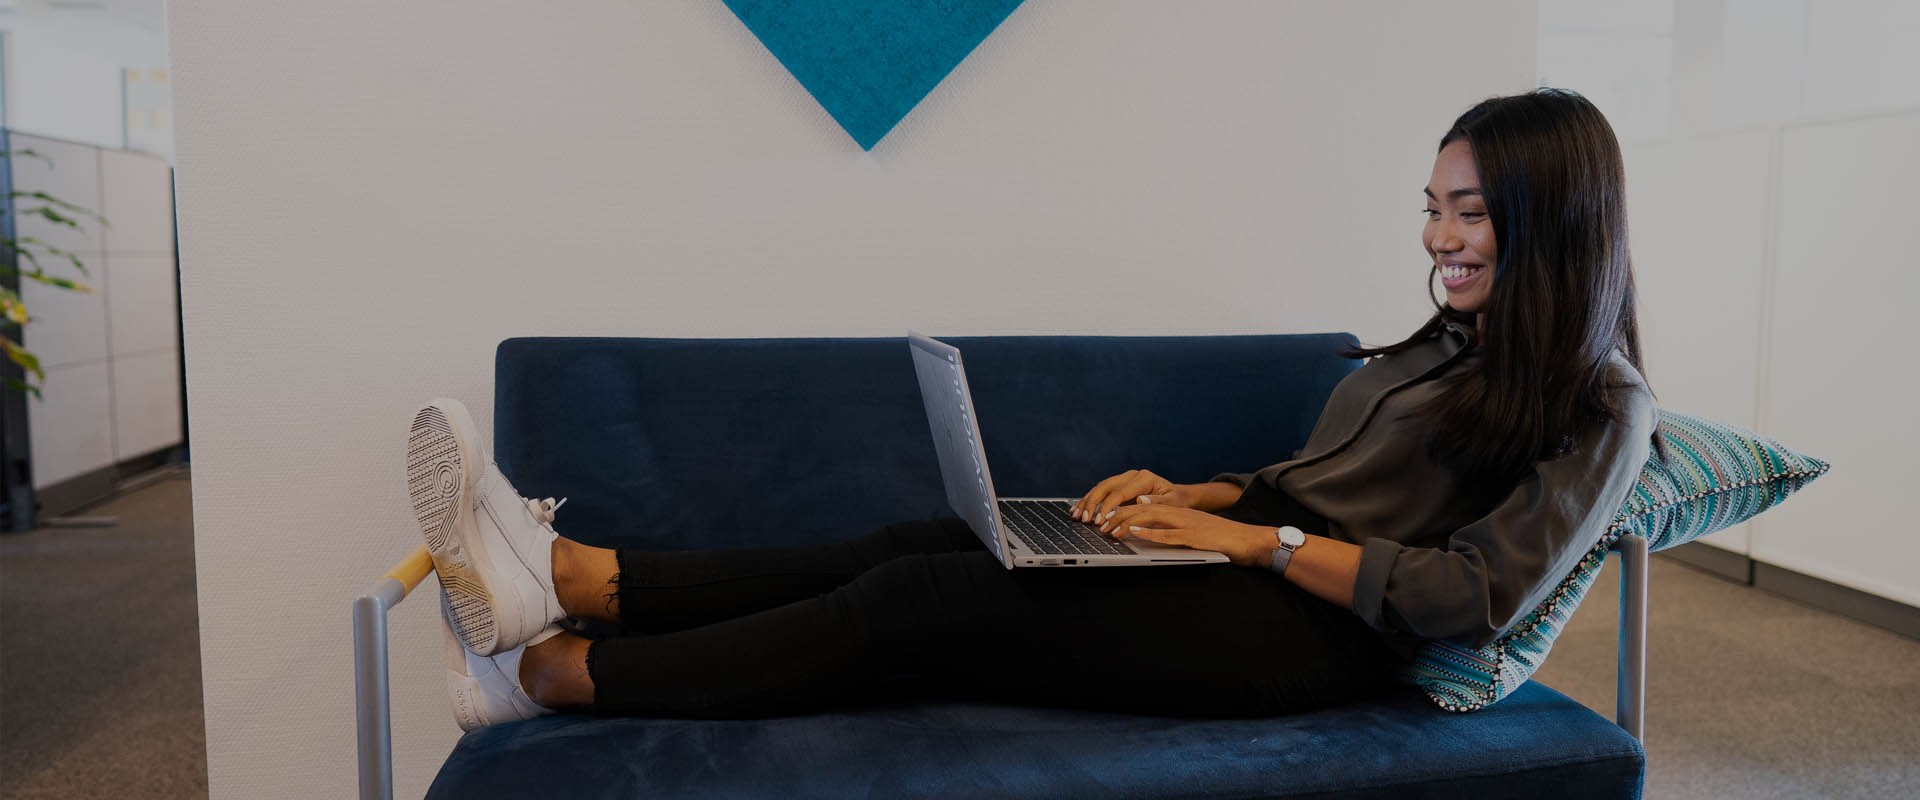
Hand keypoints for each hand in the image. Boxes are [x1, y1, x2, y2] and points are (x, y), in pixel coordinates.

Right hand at [1071, 469, 1191, 523]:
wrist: (1177, 495)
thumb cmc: (1176, 501)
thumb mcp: (1172, 503)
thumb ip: (1158, 502)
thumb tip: (1141, 500)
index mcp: (1143, 478)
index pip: (1120, 492)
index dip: (1108, 506)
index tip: (1100, 520)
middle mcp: (1131, 475)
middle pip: (1105, 486)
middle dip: (1092, 503)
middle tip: (1085, 519)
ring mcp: (1124, 479)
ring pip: (1100, 488)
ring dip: (1087, 501)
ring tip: (1076, 515)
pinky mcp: (1119, 485)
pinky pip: (1101, 492)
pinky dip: (1089, 500)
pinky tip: (1079, 509)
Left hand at [1098, 503, 1274, 568]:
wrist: (1249, 540)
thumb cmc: (1221, 538)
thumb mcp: (1193, 529)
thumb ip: (1170, 526)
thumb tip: (1144, 528)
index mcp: (1178, 511)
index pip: (1144, 507)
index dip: (1123, 511)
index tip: (1105, 518)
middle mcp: (1180, 513)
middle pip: (1142, 510)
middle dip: (1118, 516)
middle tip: (1099, 524)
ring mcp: (1187, 524)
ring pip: (1151, 518)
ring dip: (1127, 524)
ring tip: (1110, 529)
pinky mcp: (1194, 537)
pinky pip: (1167, 534)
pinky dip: (1148, 533)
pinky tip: (1134, 533)